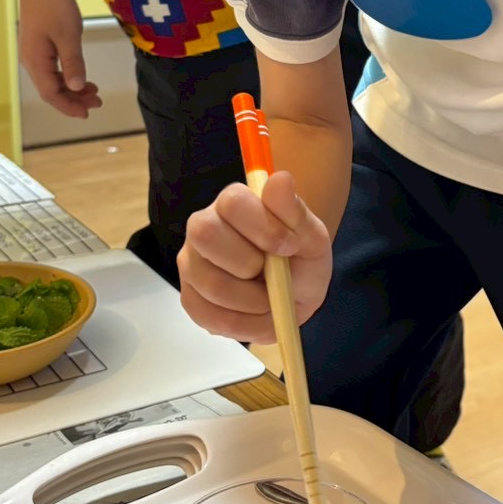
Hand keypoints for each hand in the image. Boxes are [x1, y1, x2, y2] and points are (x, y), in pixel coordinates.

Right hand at [18, 0, 101, 118]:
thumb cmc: (54, 5)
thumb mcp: (69, 36)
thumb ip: (73, 63)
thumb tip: (76, 88)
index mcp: (36, 62)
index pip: (51, 94)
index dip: (68, 106)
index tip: (87, 113)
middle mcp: (31, 61)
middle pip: (51, 89)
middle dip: (74, 99)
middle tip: (97, 101)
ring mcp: (34, 53)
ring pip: (52, 79)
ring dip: (72, 88)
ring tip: (93, 90)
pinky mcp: (38, 45)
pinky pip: (52, 68)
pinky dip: (67, 75)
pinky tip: (81, 75)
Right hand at [178, 172, 331, 342]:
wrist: (293, 293)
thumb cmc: (299, 258)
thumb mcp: (311, 237)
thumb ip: (295, 211)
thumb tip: (280, 179)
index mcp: (233, 204)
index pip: (232, 202)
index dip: (262, 226)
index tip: (290, 245)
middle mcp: (203, 228)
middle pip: (206, 235)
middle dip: (250, 263)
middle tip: (276, 276)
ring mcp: (192, 264)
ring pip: (210, 282)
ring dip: (252, 300)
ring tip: (272, 300)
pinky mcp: (191, 299)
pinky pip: (209, 316)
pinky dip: (244, 324)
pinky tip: (259, 316)